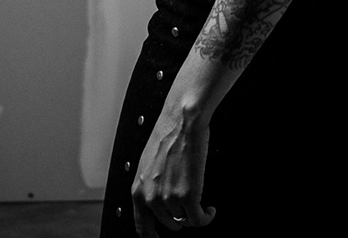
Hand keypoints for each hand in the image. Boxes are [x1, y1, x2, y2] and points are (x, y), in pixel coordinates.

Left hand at [132, 106, 216, 233]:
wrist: (183, 120)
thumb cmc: (168, 133)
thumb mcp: (148, 163)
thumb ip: (150, 186)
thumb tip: (158, 199)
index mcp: (138, 190)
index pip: (142, 228)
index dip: (153, 236)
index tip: (161, 236)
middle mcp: (151, 198)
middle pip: (168, 225)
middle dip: (179, 218)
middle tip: (188, 207)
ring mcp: (169, 199)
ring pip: (184, 221)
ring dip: (194, 216)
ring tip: (200, 205)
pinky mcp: (188, 196)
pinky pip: (198, 220)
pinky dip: (206, 218)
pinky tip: (209, 211)